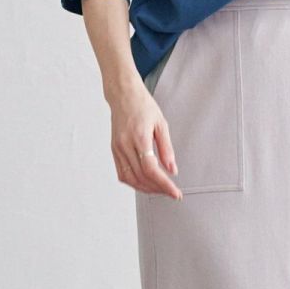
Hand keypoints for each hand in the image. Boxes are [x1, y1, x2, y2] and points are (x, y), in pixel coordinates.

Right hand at [108, 83, 182, 198]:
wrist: (123, 95)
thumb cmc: (143, 106)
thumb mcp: (161, 124)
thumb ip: (167, 149)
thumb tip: (172, 170)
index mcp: (139, 137)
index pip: (151, 169)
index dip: (164, 184)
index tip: (175, 193)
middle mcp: (125, 145)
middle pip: (141, 177)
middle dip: (158, 189)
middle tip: (171, 192)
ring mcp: (117, 149)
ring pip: (130, 179)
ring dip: (146, 189)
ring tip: (160, 190)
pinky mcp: (114, 150)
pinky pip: (122, 173)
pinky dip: (134, 183)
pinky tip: (145, 183)